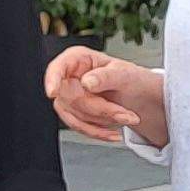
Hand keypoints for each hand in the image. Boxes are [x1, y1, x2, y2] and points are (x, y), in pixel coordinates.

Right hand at [44, 48, 169, 148]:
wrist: (137, 96)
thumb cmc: (130, 78)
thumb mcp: (124, 74)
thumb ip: (106, 77)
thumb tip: (86, 82)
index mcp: (78, 58)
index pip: (57, 68)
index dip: (52, 79)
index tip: (53, 92)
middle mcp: (69, 76)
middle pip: (71, 98)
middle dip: (100, 109)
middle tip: (125, 113)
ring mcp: (68, 96)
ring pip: (74, 115)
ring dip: (103, 121)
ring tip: (125, 117)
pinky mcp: (72, 113)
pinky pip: (78, 127)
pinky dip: (98, 132)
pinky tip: (113, 132)